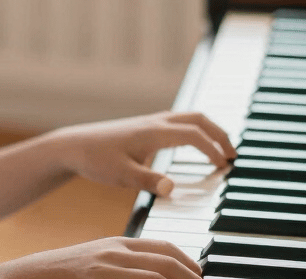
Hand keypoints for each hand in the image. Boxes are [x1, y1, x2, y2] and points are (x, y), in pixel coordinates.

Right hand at [0, 237, 201, 278]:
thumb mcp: (98, 264)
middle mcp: (117, 250)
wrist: (28, 275)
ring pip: (159, 273)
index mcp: (119, 243)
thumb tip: (152, 275)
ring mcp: (108, 264)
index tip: (199, 275)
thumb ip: (123, 267)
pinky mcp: (98, 276)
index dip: (189, 261)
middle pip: (169, 260)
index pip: (166, 246)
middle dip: (192, 276)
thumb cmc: (65, 276)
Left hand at [48, 111, 235, 195]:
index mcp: (153, 132)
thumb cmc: (95, 159)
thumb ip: (148, 181)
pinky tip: (194, 145)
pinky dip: (194, 131)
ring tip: (220, 151)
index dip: (213, 148)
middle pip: (198, 119)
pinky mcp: (144, 127)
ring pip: (189, 118)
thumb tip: (172, 188)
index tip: (225, 166)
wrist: (73, 146)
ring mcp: (150, 122)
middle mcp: (155, 122)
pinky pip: (178, 123)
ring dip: (208, 131)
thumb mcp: (121, 175)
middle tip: (232, 155)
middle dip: (219, 134)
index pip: (194, 134)